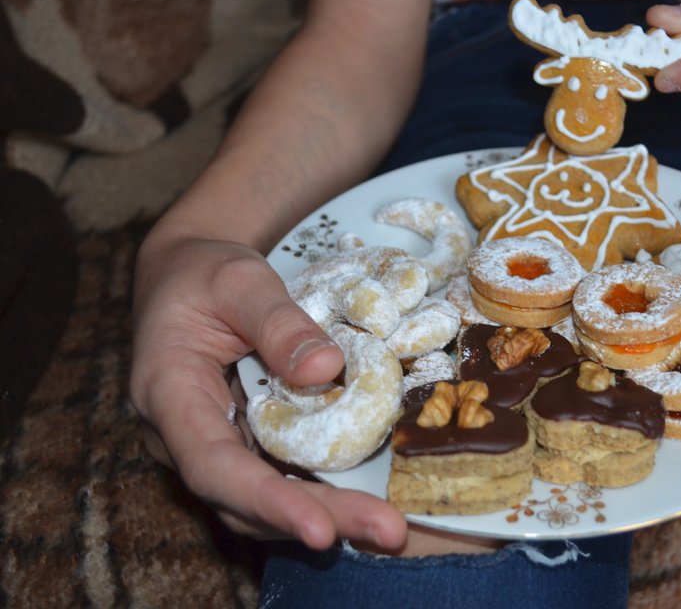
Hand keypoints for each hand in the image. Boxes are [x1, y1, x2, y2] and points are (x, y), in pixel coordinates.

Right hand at [129, 233, 407, 548]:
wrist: (189, 277)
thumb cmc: (205, 274)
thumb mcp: (239, 280)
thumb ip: (278, 323)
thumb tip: (327, 368)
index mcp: (168, 394)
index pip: (212, 464)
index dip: (266, 499)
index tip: (320, 528)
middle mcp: (184, 437)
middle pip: (244, 498)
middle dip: (318, 518)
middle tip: (386, 531)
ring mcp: (214, 445)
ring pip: (263, 501)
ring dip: (327, 515)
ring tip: (386, 526)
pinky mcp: (244, 444)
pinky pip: (278, 479)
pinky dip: (322, 495)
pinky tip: (368, 502)